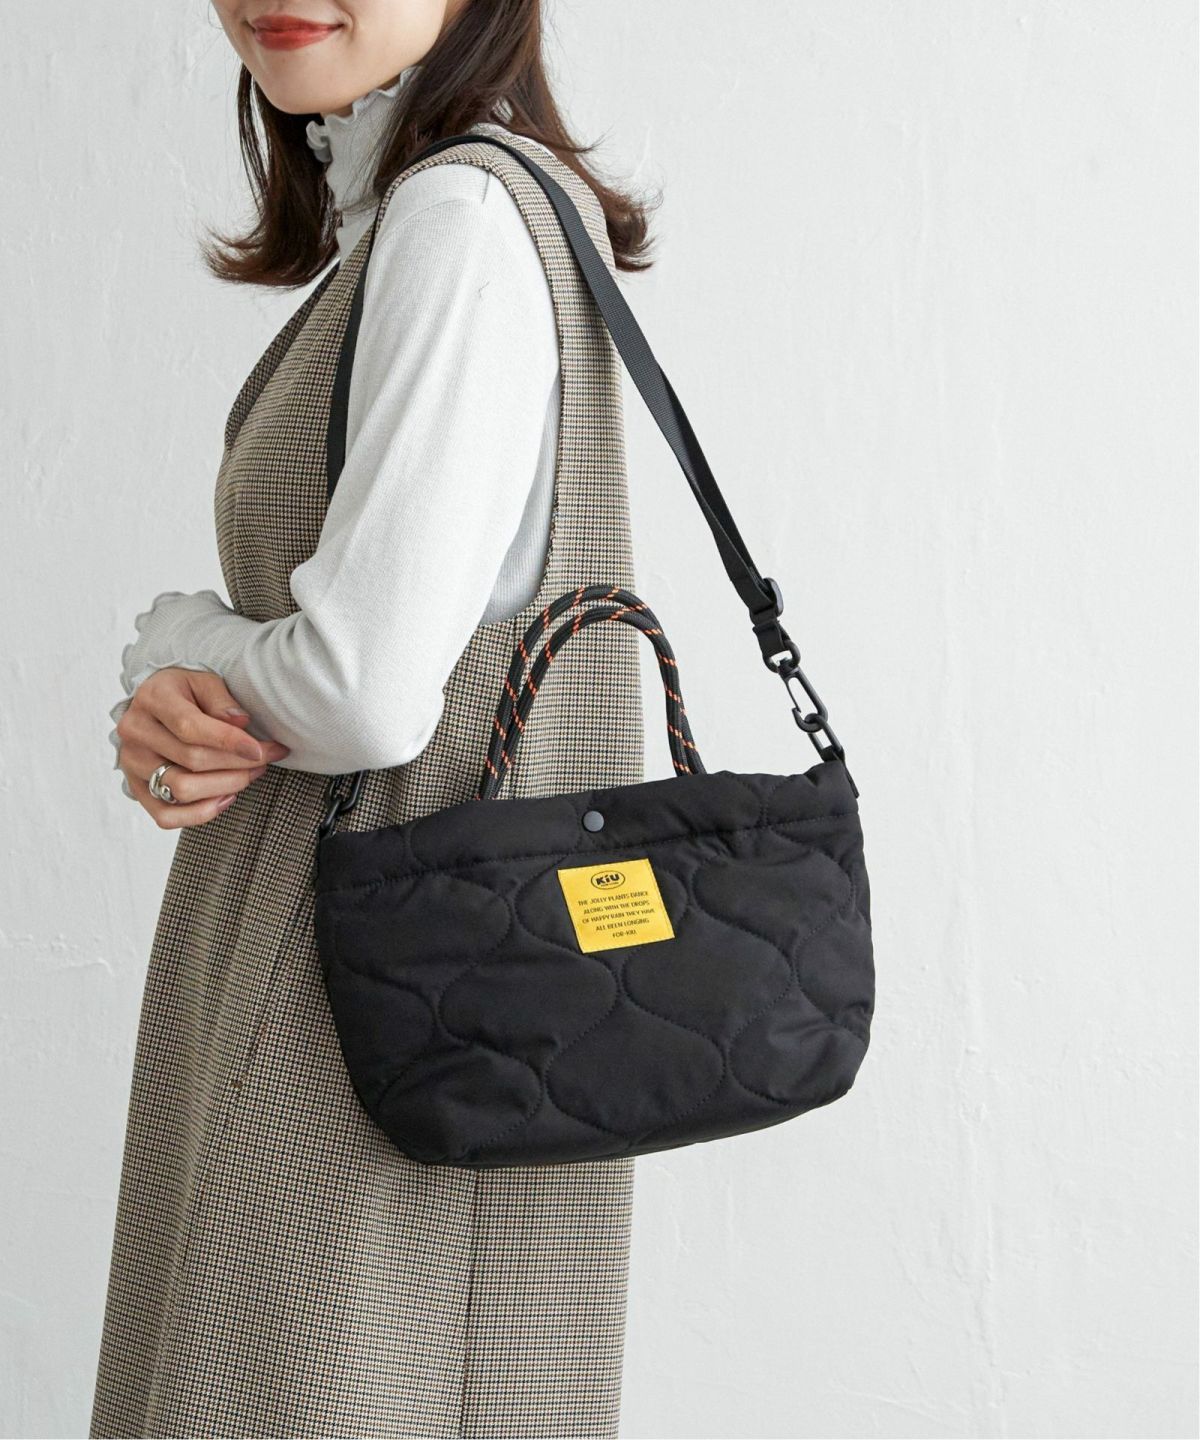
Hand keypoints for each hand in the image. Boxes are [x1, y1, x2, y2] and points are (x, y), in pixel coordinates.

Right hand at [116, 668, 289, 828]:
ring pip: (182, 790)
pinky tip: (226, 797)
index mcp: (152, 699)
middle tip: (267, 759)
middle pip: (192, 760)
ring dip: (226, 786)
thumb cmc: (185, 692)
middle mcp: (136, 733)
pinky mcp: (136, 789)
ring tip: (251, 774)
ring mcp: (132, 764)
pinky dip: (200, 814)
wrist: (153, 706)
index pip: (190, 727)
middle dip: (238, 764)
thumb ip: (222, 700)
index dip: (229, 742)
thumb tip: (241, 723)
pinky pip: (166, 816)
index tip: (260, 750)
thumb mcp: (205, 681)